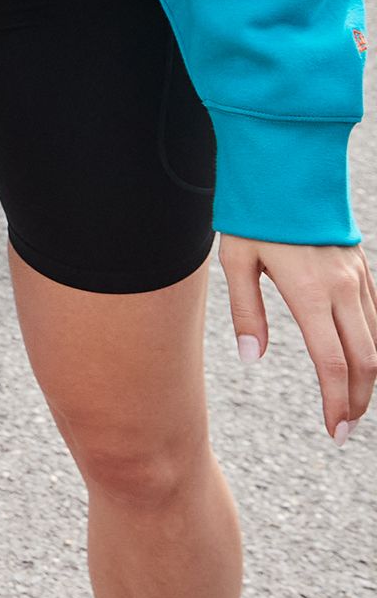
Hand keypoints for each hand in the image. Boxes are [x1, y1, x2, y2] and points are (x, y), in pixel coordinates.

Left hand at [221, 235, 376, 440]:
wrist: (287, 167)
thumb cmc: (256, 215)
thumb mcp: (236, 259)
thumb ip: (247, 311)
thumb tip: (252, 358)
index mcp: (311, 292)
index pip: (333, 363)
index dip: (335, 402)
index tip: (333, 430)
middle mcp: (343, 289)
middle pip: (365, 362)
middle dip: (357, 400)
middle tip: (343, 428)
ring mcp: (358, 279)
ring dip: (370, 378)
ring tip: (351, 402)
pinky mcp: (363, 269)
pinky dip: (375, 346)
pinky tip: (363, 361)